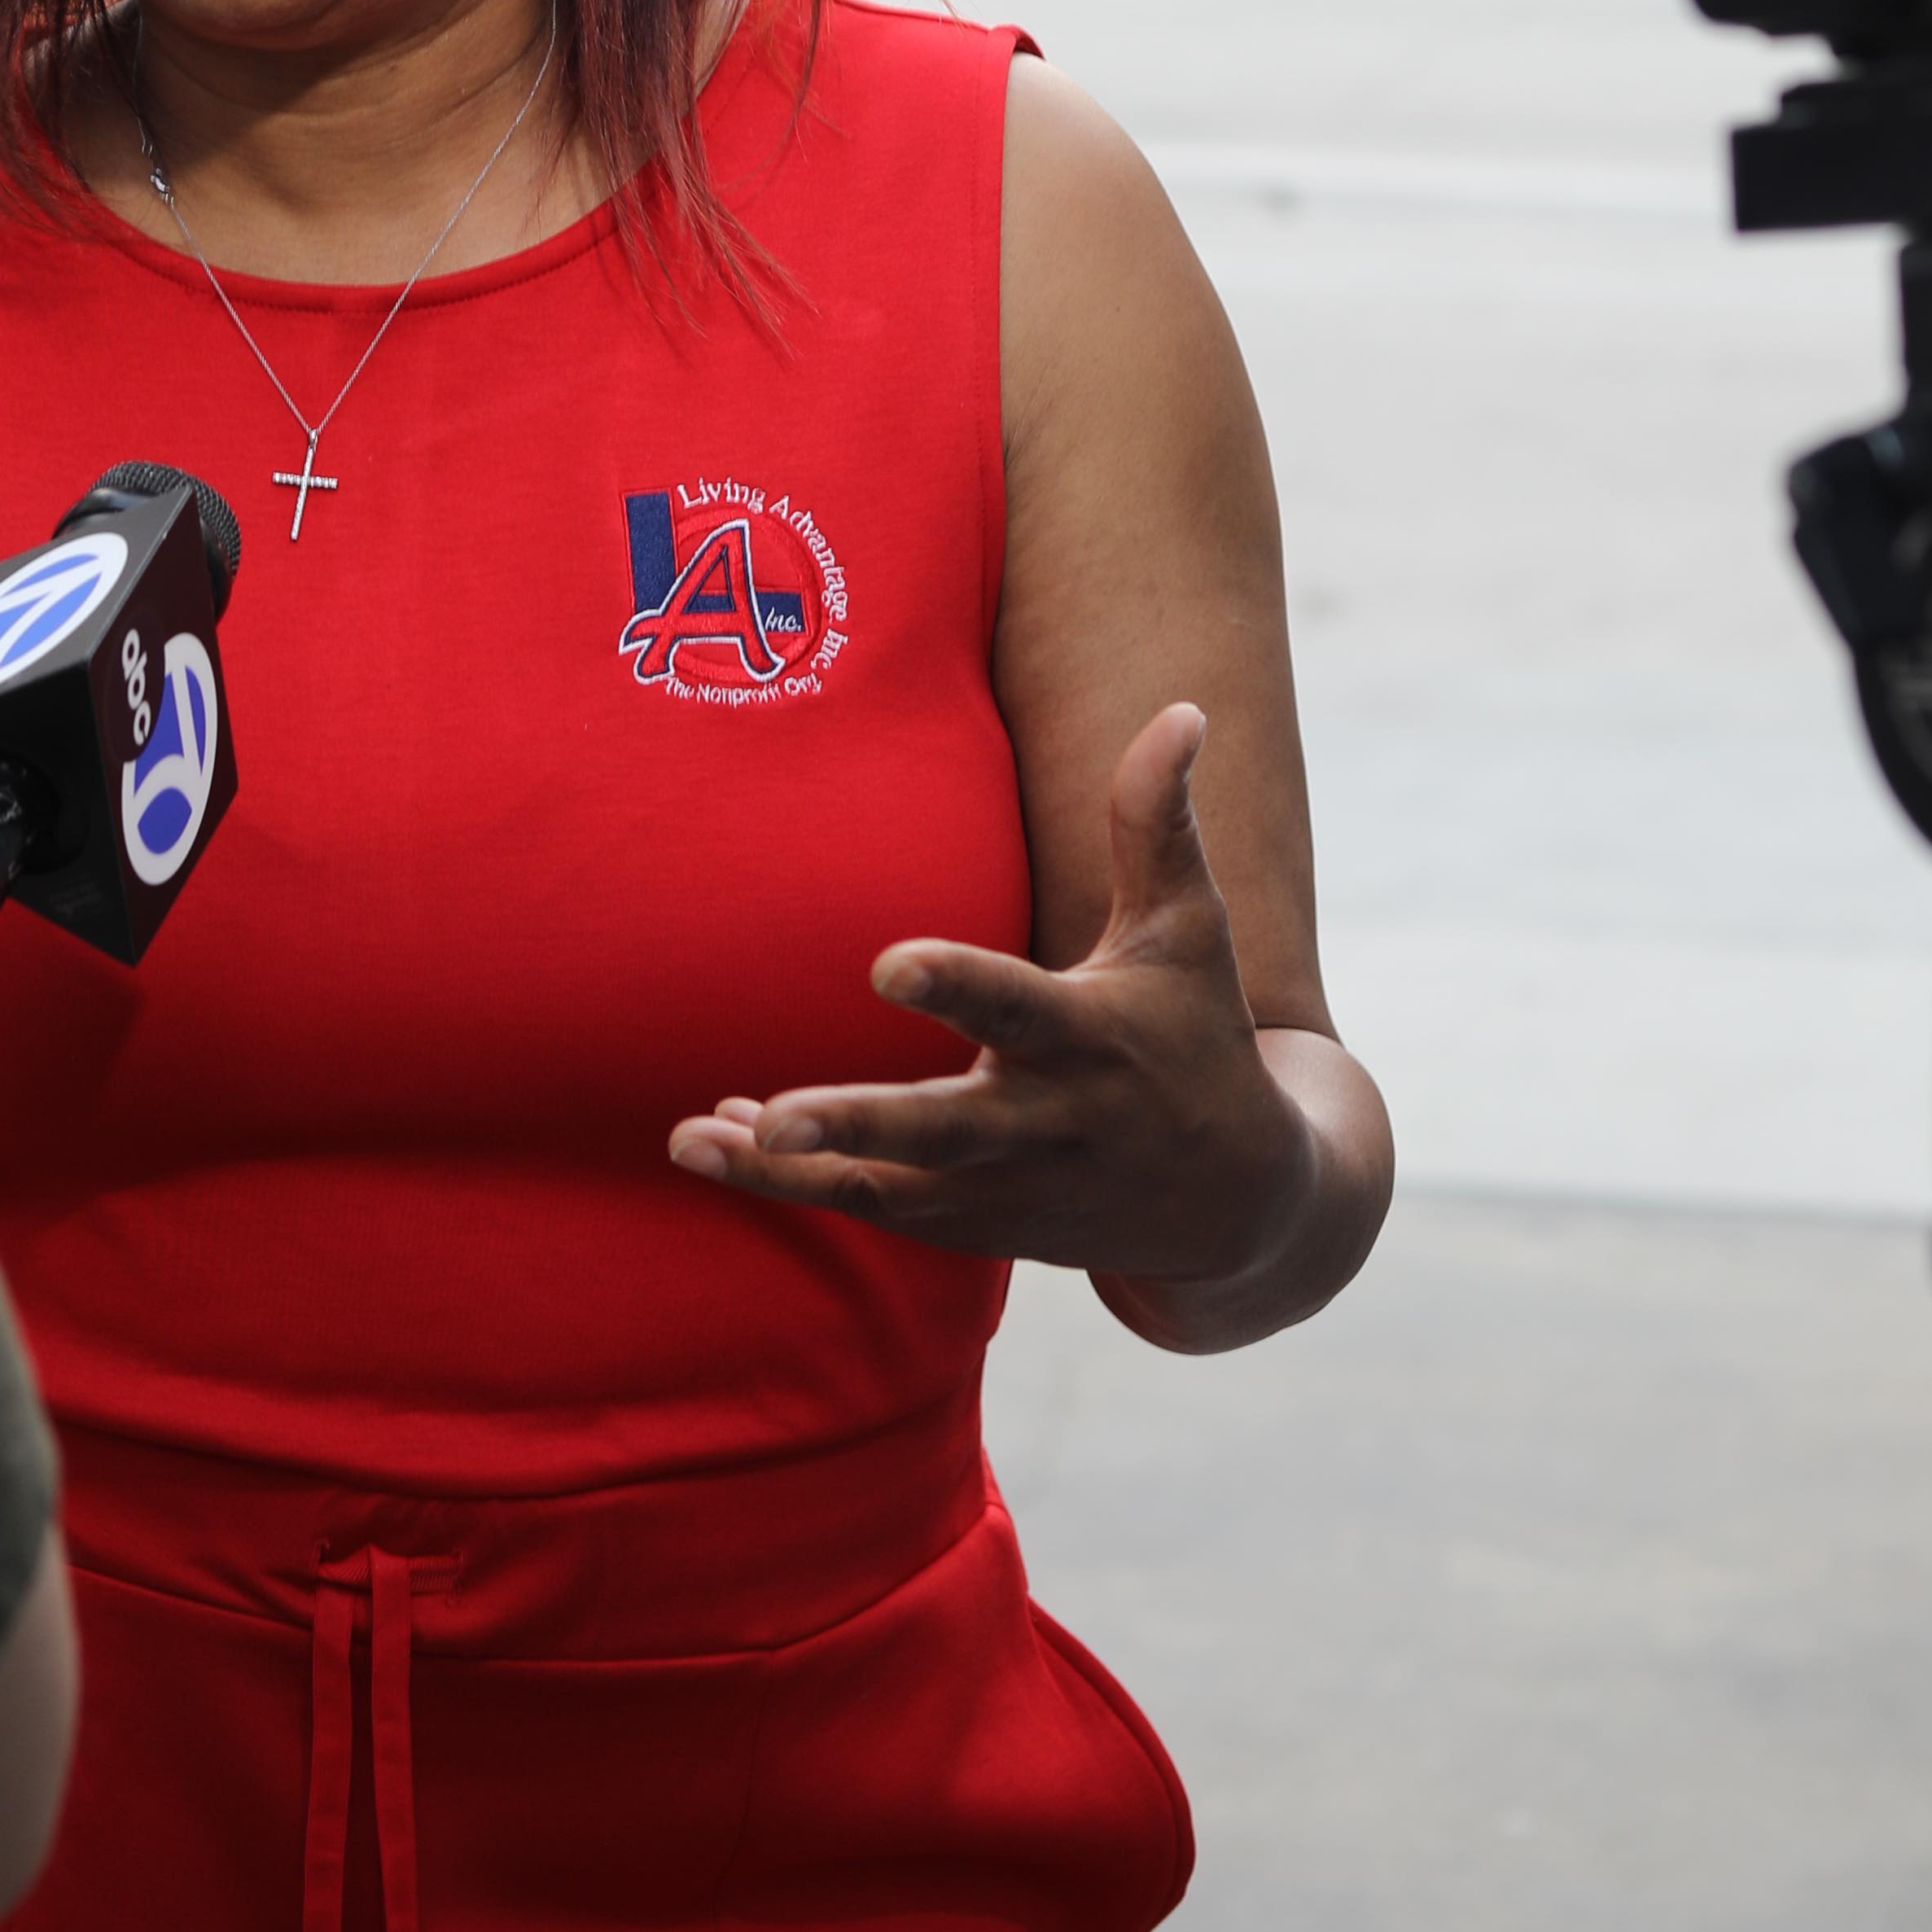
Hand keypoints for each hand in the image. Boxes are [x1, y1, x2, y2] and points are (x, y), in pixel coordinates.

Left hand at [667, 703, 1318, 1313]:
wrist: (1235, 1203)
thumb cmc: (1198, 1032)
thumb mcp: (1185, 929)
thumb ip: (1157, 822)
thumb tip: (1182, 707)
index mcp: (1087, 1037)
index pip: (1014, 1008)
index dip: (956, 986)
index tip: (885, 965)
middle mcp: (1041, 1123)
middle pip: (941, 1129)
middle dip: (858, 1124)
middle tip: (774, 1117)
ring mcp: (1001, 1188)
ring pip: (886, 1186)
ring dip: (788, 1170)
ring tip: (696, 1139)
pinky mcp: (969, 1224)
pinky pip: (870, 1204)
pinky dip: (792, 1184)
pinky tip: (712, 1141)